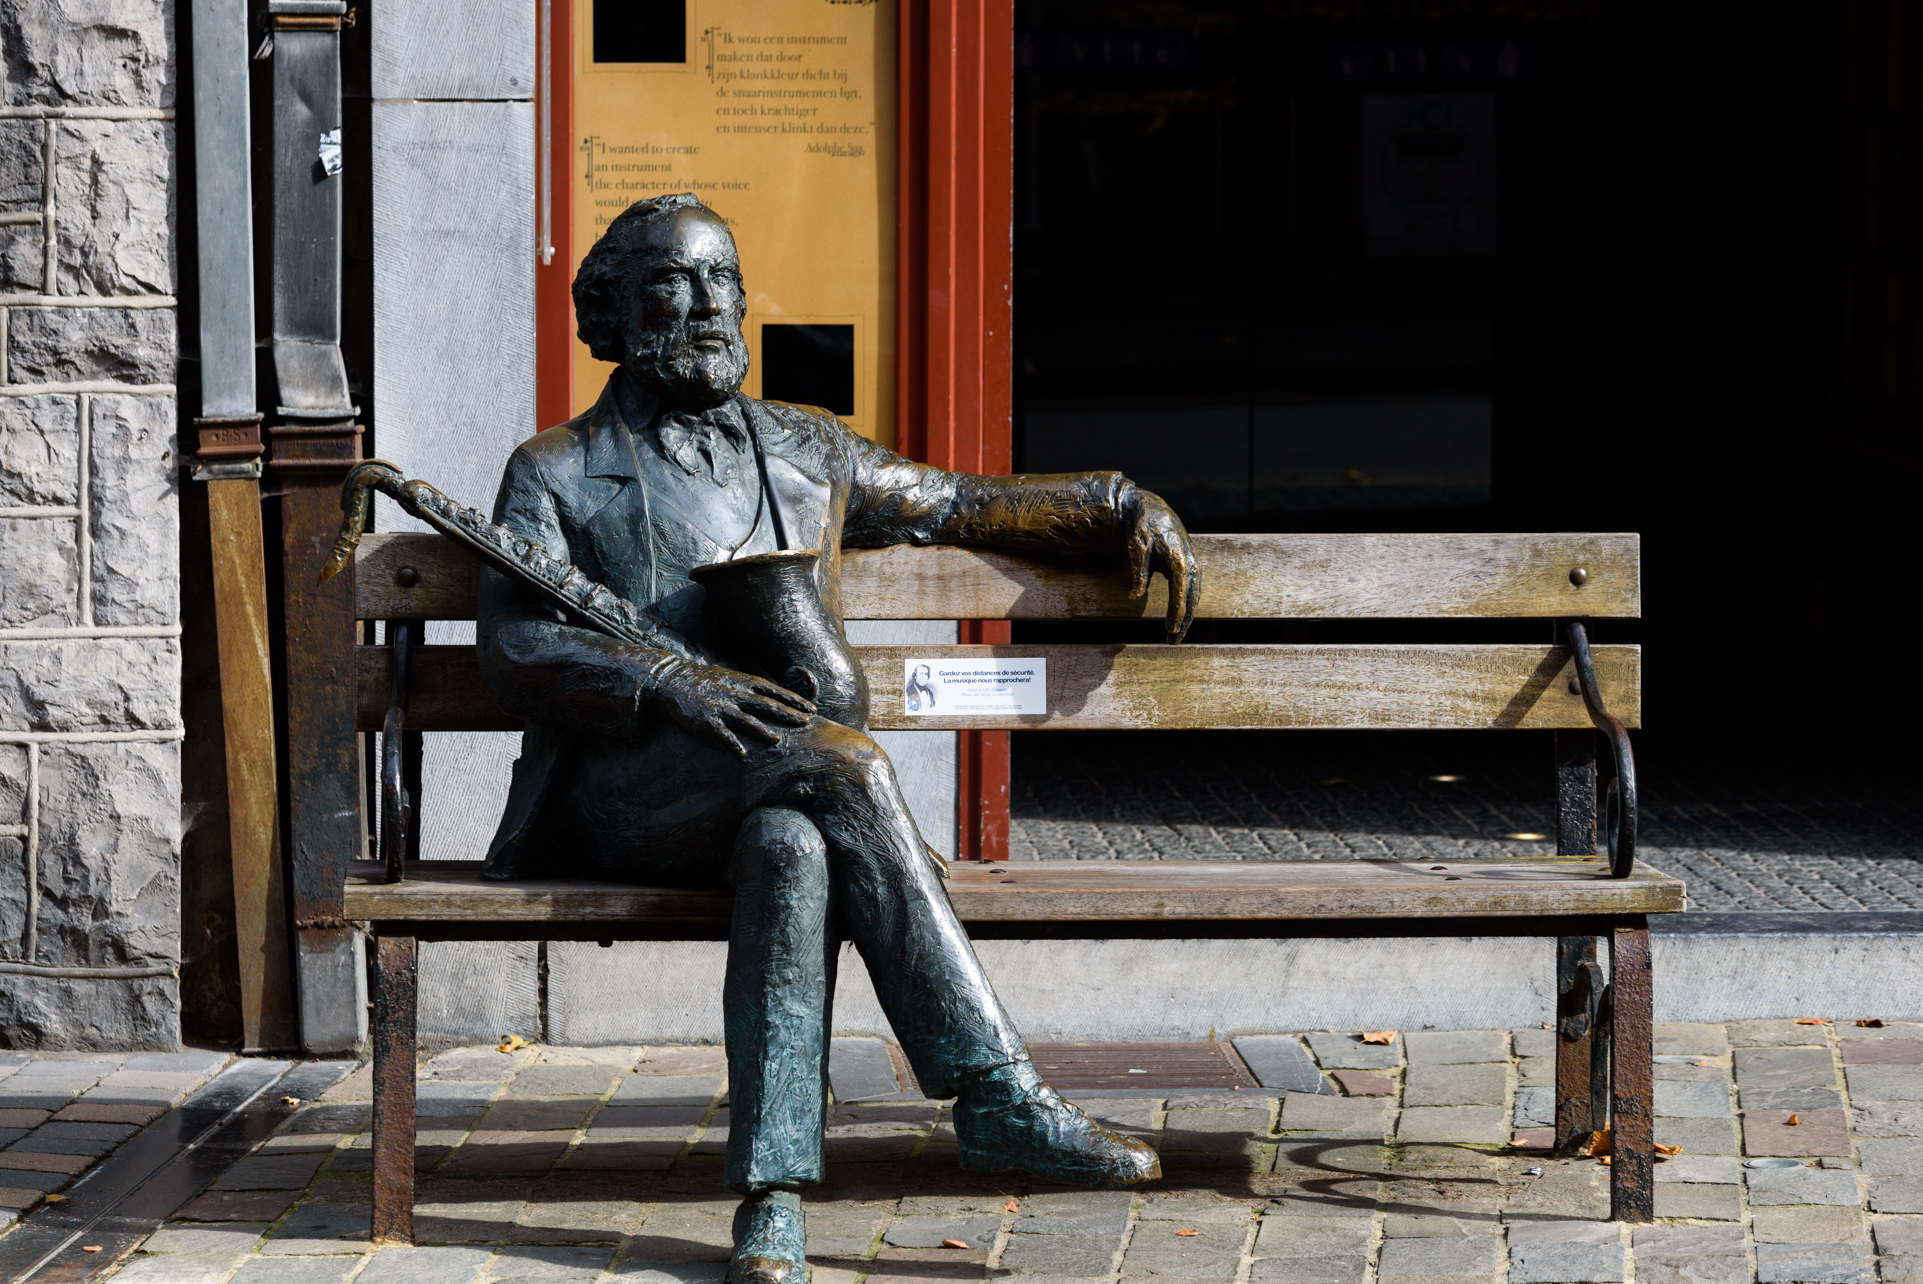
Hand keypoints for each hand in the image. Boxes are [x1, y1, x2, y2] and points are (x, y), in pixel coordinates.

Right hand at [642, 658, 815, 757]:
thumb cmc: (707, 681)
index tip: (812, 709)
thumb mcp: (732, 677)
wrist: (673, 679)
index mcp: (743, 683)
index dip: (794, 700)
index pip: (775, 691)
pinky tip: (742, 755)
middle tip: (805, 722)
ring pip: (745, 719)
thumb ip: (752, 688)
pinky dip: (732, 744)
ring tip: (777, 740)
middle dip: (787, 714)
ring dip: (762, 730)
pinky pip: (720, 734)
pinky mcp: (705, 720)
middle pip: (766, 705)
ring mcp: (720, 706)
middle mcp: (735, 693)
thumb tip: (775, 699)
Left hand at [1123, 487, 1200, 642]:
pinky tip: (1179, 616)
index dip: (1176, 616)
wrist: (1152, 509)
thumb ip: (1138, 574)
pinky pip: (1191, 590)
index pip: (1181, 596)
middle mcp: (1191, 564)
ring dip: (1186, 616)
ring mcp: (1193, 564)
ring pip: (1194, 597)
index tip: (1170, 632)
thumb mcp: (1136, 549)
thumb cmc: (1143, 528)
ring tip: (1175, 634)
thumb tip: (1134, 597)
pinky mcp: (1189, 564)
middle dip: (1183, 622)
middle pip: (1191, 600)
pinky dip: (1187, 604)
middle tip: (1172, 641)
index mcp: (1180, 562)